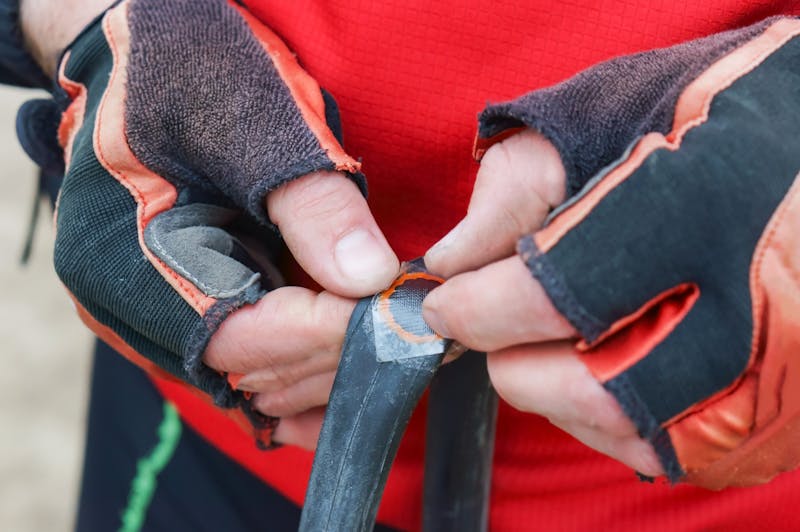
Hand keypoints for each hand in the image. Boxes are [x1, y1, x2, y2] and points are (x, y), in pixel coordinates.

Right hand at [40, 0, 396, 447]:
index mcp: (129, 261)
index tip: (400, 313)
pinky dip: (300, 362)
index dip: (329, 330)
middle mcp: (130, 306)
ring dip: (325, 361)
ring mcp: (154, 312)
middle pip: (250, 366)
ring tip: (395, 340)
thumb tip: (370, 278)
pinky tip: (349, 359)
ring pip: (251, 373)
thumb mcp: (256, 119)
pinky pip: (246, 358)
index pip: (243, 333)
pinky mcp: (182, 305)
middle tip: (414, 328)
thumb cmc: (189, 69)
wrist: (138, 58)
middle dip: (337, 349)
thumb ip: (312, 203)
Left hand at [424, 18, 799, 487]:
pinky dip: (619, 417)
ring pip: (627, 431)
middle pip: (588, 387)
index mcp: (698, 209)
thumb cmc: (710, 114)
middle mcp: (752, 307)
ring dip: (564, 394)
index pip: (554, 296)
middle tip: (499, 327)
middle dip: (515, 362)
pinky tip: (614, 363)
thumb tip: (448, 264)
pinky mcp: (783, 415)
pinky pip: (674, 451)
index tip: (446, 306)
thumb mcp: (605, 112)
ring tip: (560, 338)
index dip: (477, 310)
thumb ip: (514, 188)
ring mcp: (777, 374)